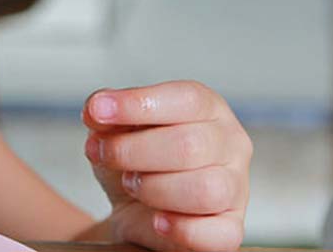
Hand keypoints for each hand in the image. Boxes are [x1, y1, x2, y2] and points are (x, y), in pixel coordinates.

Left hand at [83, 81, 252, 250]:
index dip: (139, 104)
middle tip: (106, 154)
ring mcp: (236, 187)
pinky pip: (218, 234)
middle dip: (132, 151)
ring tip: (133, 184)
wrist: (134, 208)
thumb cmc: (134, 159)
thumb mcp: (113, 129)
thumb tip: (96, 108)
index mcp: (207, 108)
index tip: (99, 110)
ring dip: (153, 188)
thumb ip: (105, 114)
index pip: (186, 99)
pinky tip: (158, 220)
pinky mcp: (231, 227)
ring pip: (205, 190)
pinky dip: (181, 228)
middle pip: (189, 145)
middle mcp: (230, 144)